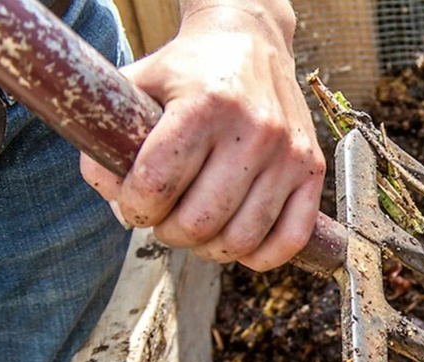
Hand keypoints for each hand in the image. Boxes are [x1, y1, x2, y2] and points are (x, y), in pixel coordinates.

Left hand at [80, 3, 324, 270]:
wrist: (251, 42)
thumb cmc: (188, 72)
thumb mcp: (137, 87)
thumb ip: (110, 143)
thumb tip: (115, 203)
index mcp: (205, 105)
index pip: (157, 185)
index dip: (134, 208)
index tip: (133, 205)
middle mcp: (254, 129)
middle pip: (200, 221)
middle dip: (169, 232)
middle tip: (163, 221)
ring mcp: (288, 153)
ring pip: (241, 239)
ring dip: (209, 249)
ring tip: (197, 231)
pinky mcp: (312, 170)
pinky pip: (290, 238)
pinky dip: (260, 257)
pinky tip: (238, 243)